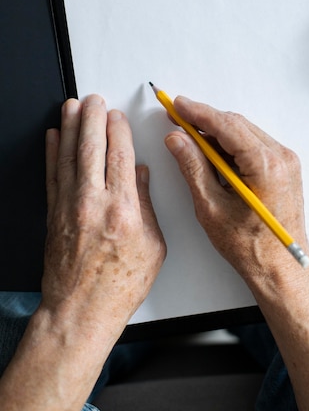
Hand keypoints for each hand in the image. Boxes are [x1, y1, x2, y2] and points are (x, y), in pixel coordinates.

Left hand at [41, 94, 165, 343]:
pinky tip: (53, 136)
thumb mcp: (153, 247)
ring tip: (72, 106)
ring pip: (69, 156)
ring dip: (70, 127)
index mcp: (124, 210)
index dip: (118, 131)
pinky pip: (52, 175)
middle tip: (93, 99)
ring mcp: (69, 207)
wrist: (80, 311)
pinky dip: (52, 153)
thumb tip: (141, 176)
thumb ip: (146, 206)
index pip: (120, 157)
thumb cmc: (119, 285)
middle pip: (92, 149)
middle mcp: (93, 203)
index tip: (117, 116)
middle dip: (92, 118)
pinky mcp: (54, 215)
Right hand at [165, 96, 308, 287]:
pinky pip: (254, 145)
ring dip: (217, 132)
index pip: (226, 126)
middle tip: (176, 119)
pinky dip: (231, 145)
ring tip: (189, 138)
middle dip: (205, 120)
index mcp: (265, 165)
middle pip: (236, 125)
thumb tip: (177, 139)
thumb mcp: (211, 206)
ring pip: (244, 133)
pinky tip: (212, 153)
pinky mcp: (284, 168)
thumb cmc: (250, 246)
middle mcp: (281, 158)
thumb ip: (192, 167)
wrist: (280, 267)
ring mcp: (286, 162)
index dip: (198, 113)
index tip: (176, 105)